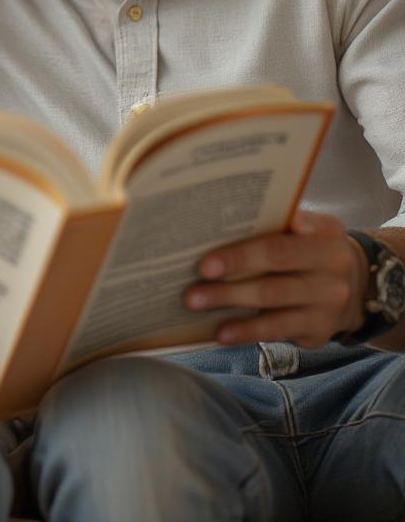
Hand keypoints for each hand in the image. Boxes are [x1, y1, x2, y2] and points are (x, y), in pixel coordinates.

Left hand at [184, 210, 367, 347]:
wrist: (359, 282)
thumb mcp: (308, 226)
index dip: (240, 256)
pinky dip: (247, 332)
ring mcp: (328, 305)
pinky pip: (278, 331)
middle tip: (191, 290)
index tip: (206, 264)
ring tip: (197, 306)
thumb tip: (223, 219)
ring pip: (272, 307)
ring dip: (231, 307)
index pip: (278, 247)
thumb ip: (275, 222)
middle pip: (272, 281)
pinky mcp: (319, 331)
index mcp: (325, 237)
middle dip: (228, 286)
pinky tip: (221, 332)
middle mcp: (332, 273)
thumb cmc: (312, 246)